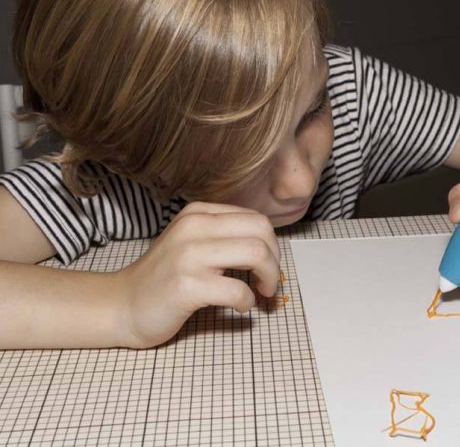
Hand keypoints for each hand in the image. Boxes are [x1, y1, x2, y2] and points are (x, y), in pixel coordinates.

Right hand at [118, 202, 279, 347]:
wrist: (122, 304)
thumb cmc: (163, 277)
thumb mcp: (191, 242)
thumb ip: (223, 236)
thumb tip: (269, 248)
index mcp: (198, 213)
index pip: (255, 219)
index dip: (272, 245)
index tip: (268, 266)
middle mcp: (193, 227)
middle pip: (261, 231)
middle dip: (275, 260)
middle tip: (268, 282)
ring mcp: (188, 255)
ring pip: (256, 253)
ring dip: (268, 278)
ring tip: (260, 293)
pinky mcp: (186, 286)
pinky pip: (237, 289)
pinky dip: (247, 301)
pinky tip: (240, 307)